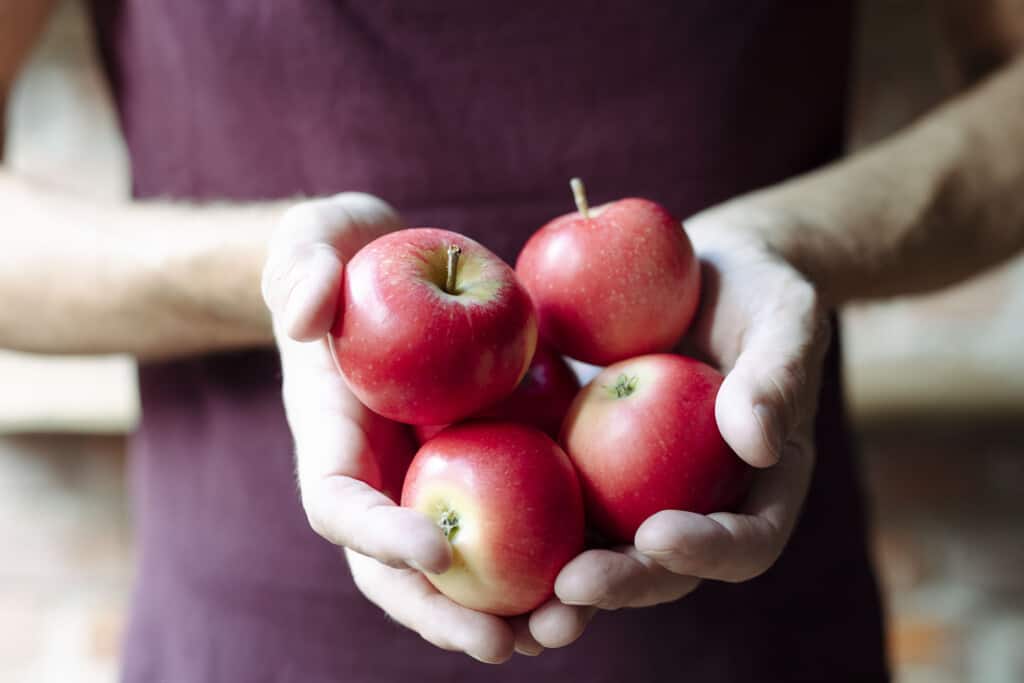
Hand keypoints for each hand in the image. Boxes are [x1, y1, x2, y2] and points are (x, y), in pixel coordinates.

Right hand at [262, 194, 588, 661]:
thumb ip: (302, 264)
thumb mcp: (317, 236)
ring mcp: (434, 477)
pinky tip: (601, 576)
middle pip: (396, 571)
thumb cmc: (351, 251)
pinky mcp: (488, 464)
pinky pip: (516, 521)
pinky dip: (549, 557)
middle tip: (501, 643)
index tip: (436, 552)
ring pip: (462, 567)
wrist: (395, 265)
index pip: (338, 504)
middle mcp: (381, 474)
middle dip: (442, 613)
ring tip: (565, 630)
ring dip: (507, 608)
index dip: (378, 536)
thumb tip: (306, 315)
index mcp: (334, 436)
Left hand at [553, 201, 829, 610]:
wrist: (699, 271)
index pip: (745, 540)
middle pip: (664, 566)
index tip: (658, 534)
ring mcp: (639, 491)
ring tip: (518, 599)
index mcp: (760, 486)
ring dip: (562, 581)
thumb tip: (756, 443)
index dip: (707, 550)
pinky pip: (558, 496)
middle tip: (570, 587)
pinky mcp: (588, 465)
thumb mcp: (786, 315)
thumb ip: (777, 374)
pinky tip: (475, 521)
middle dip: (620, 584)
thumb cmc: (759, 290)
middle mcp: (698, 503)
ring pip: (604, 549)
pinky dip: (522, 517)